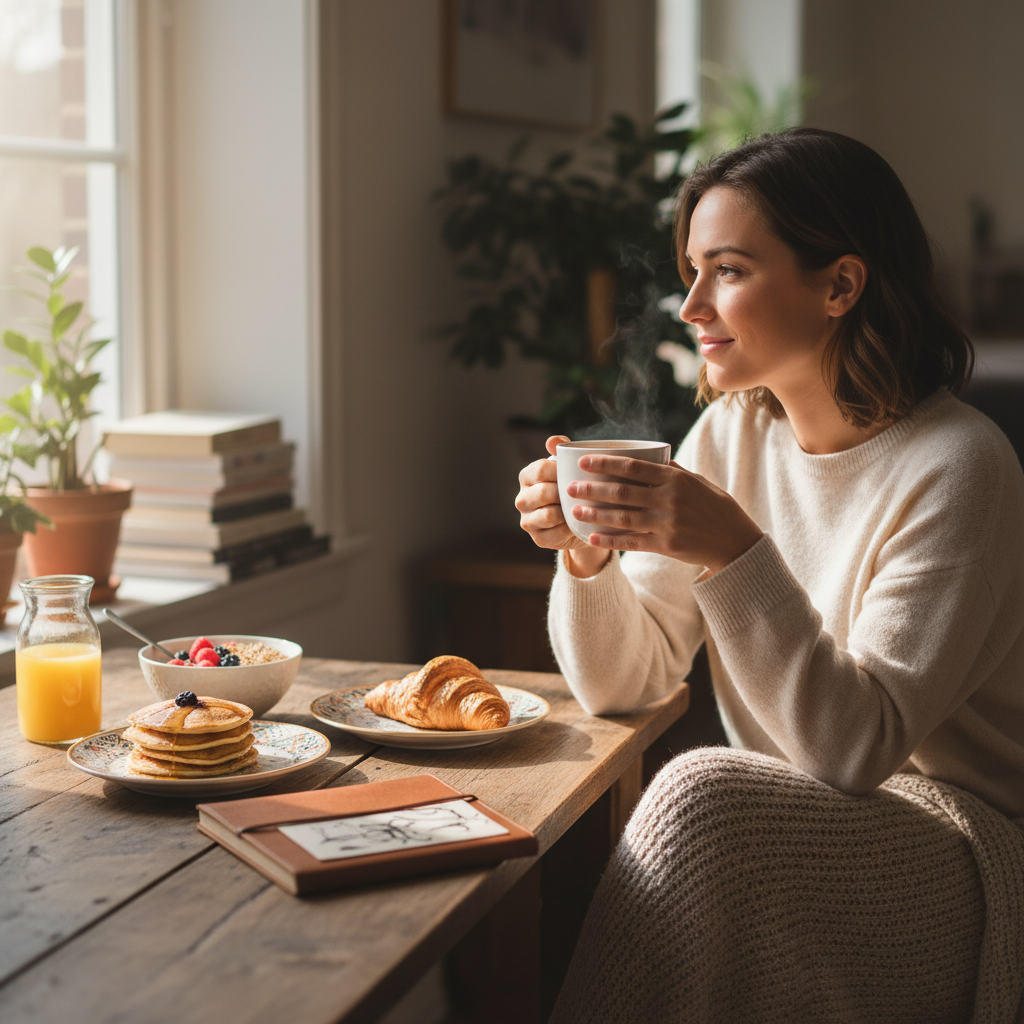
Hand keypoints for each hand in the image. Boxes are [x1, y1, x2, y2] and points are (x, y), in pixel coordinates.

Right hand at [515, 436, 610, 577]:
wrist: (580, 520)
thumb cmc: (573, 488)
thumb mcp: (570, 468)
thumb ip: (563, 451)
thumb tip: (554, 440)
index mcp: (527, 477)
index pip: (540, 470)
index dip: (561, 471)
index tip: (579, 472)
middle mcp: (522, 499)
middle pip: (543, 493)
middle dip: (565, 493)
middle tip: (584, 493)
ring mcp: (528, 521)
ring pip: (548, 515)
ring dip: (568, 512)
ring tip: (583, 508)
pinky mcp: (539, 539)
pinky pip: (556, 533)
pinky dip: (571, 528)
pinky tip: (582, 523)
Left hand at [564, 454, 762, 571]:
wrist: (735, 541)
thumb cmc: (715, 507)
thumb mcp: (697, 482)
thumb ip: (671, 471)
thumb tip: (648, 456)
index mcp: (675, 479)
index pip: (633, 466)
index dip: (605, 463)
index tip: (583, 461)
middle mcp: (669, 499)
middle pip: (622, 492)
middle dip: (592, 489)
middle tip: (570, 487)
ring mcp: (667, 524)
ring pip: (623, 517)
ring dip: (595, 514)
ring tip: (575, 510)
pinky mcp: (666, 546)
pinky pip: (632, 542)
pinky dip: (610, 540)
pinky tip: (592, 537)